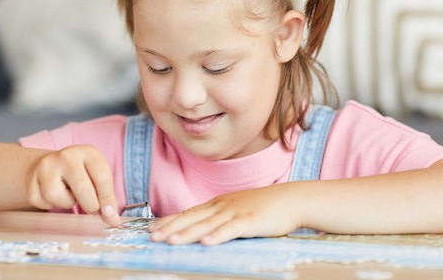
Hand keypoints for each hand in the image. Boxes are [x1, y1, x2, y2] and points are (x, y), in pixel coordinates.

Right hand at [26, 145, 120, 225]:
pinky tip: (55, 195)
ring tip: (70, 196)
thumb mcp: (96, 177)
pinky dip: (50, 205)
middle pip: (81, 188)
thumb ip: (107, 198)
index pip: (102, 177)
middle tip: (93, 209)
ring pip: (57, 196)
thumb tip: (113, 220)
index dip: (107, 199)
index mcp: (88, 153)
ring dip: (67, 203)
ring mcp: (46, 166)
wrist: (50, 164)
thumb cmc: (80, 174)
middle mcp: (67, 156)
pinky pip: (41, 202)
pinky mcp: (31, 179)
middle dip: (90, 205)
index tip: (109, 214)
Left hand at [149, 184, 303, 244]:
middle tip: (152, 237)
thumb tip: (201, 231)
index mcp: (218, 204)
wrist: (291, 199)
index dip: (170, 221)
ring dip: (188, 233)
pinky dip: (218, 236)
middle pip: (192, 218)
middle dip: (171, 228)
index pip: (189, 213)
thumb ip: (219, 219)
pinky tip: (207, 243)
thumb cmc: (264, 207)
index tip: (152, 229)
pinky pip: (232, 230)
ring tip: (171, 241)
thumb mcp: (237, 210)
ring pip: (207, 224)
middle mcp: (223, 206)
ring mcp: (236, 213)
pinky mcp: (250, 221)